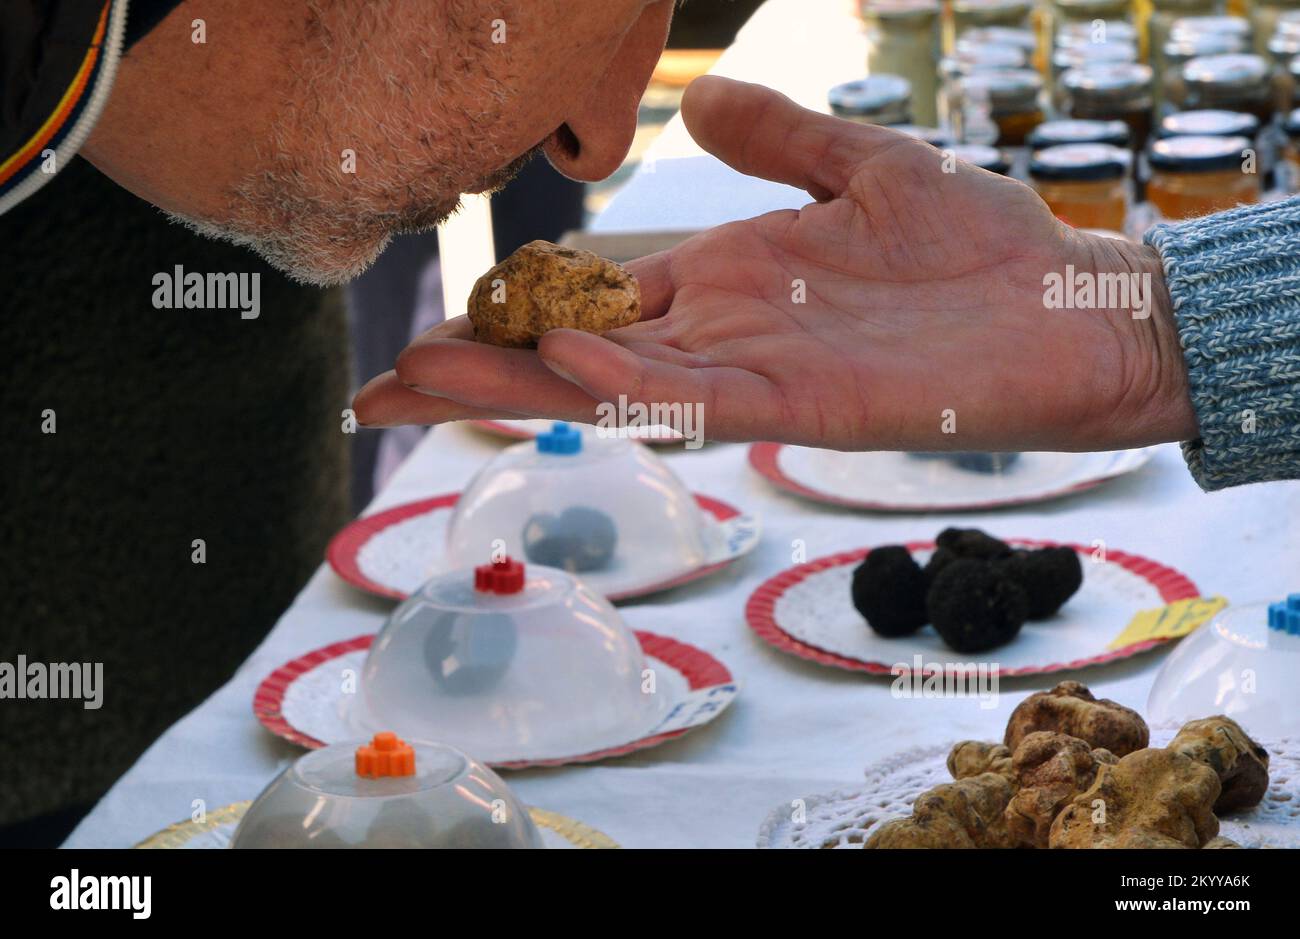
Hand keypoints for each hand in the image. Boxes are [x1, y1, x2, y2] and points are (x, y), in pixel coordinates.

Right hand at [354, 76, 1197, 450]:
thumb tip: (705, 111)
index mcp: (725, 285)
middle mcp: (722, 338)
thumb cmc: (978, 244)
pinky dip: (631, 385)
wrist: (1075, 306)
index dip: (507, 316)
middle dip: (477, 374)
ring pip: (614, 390)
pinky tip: (563, 364)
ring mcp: (758, 375)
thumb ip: (781, 142)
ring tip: (422, 378)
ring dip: (521, 386)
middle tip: (375, 391)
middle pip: (574, 361)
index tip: (426, 330)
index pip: (589, 304)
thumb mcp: (866, 165)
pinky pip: (702, 399)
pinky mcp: (807, 404)